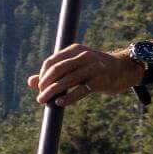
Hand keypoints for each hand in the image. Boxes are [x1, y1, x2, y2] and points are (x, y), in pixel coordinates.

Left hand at [28, 40, 148, 107]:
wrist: (122, 70)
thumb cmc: (93, 69)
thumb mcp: (74, 66)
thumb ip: (53, 73)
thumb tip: (30, 82)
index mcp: (75, 50)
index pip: (52, 62)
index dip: (43, 75)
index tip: (40, 87)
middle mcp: (83, 56)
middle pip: (57, 70)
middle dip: (45, 84)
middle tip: (39, 97)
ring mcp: (92, 68)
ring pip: (67, 80)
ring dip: (52, 92)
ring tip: (43, 101)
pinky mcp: (99, 81)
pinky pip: (80, 90)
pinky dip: (68, 97)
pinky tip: (60, 103)